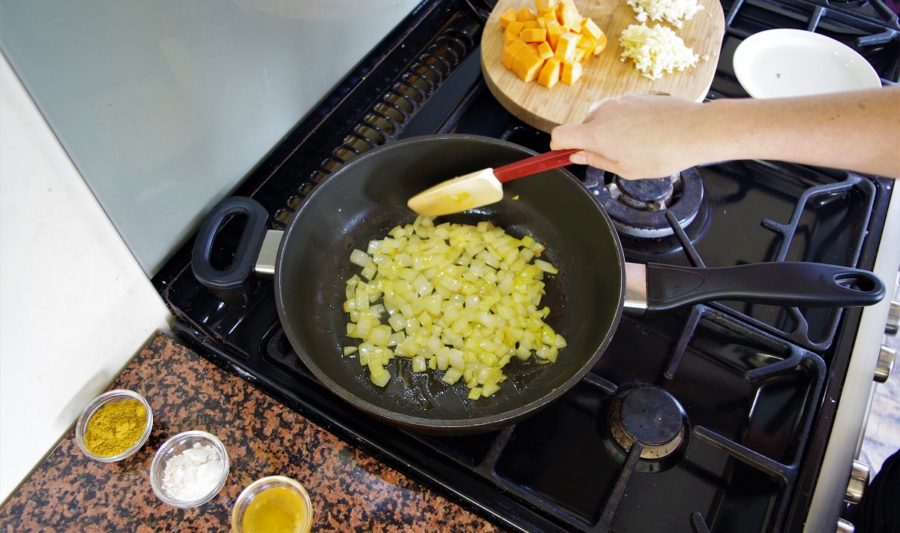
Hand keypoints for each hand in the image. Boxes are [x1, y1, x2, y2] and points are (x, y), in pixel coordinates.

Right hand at [550, 94, 707, 179]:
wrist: (695, 130)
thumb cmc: (663, 153)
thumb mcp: (626, 169)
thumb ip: (596, 160)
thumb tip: (577, 155)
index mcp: (596, 133)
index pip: (559, 135)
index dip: (558, 147)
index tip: (564, 155)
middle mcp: (603, 112)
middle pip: (582, 127)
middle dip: (591, 141)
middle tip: (615, 157)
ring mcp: (619, 101)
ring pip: (602, 118)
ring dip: (610, 131)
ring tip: (636, 146)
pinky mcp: (635, 95)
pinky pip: (620, 110)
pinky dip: (626, 122)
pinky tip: (648, 133)